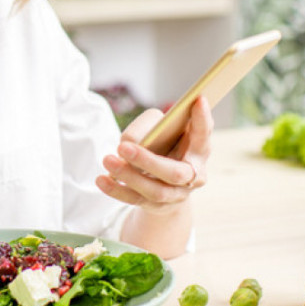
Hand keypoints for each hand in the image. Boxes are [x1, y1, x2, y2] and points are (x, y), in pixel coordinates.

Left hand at [96, 95, 212, 214]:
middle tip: (122, 147)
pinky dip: (116, 190)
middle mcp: (193, 176)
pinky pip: (135, 199)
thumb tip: (131, 142)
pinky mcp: (156, 206)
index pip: (203, 136)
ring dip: (128, 175)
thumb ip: (154, 127)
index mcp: (199, 152)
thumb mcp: (164, 130)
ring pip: (154, 190)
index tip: (197, 99)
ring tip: (107, 160)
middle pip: (174, 173)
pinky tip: (101, 179)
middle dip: (148, 161)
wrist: (169, 183)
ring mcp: (175, 194)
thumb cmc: (166, 145)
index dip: (202, 120)